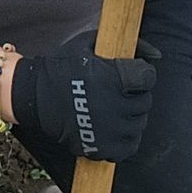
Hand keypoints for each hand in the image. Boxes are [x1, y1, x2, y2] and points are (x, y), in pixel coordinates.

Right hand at [9, 34, 158, 160]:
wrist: (34, 97)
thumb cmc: (61, 67)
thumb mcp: (88, 44)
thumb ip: (126, 45)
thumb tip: (157, 55)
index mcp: (114, 78)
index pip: (148, 78)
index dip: (140, 74)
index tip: (130, 74)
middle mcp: (116, 106)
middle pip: (145, 101)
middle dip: (135, 94)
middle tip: (117, 90)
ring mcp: (111, 129)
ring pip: (139, 123)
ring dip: (129, 115)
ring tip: (111, 107)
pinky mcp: (105, 148)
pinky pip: (130, 145)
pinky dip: (124, 136)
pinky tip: (111, 125)